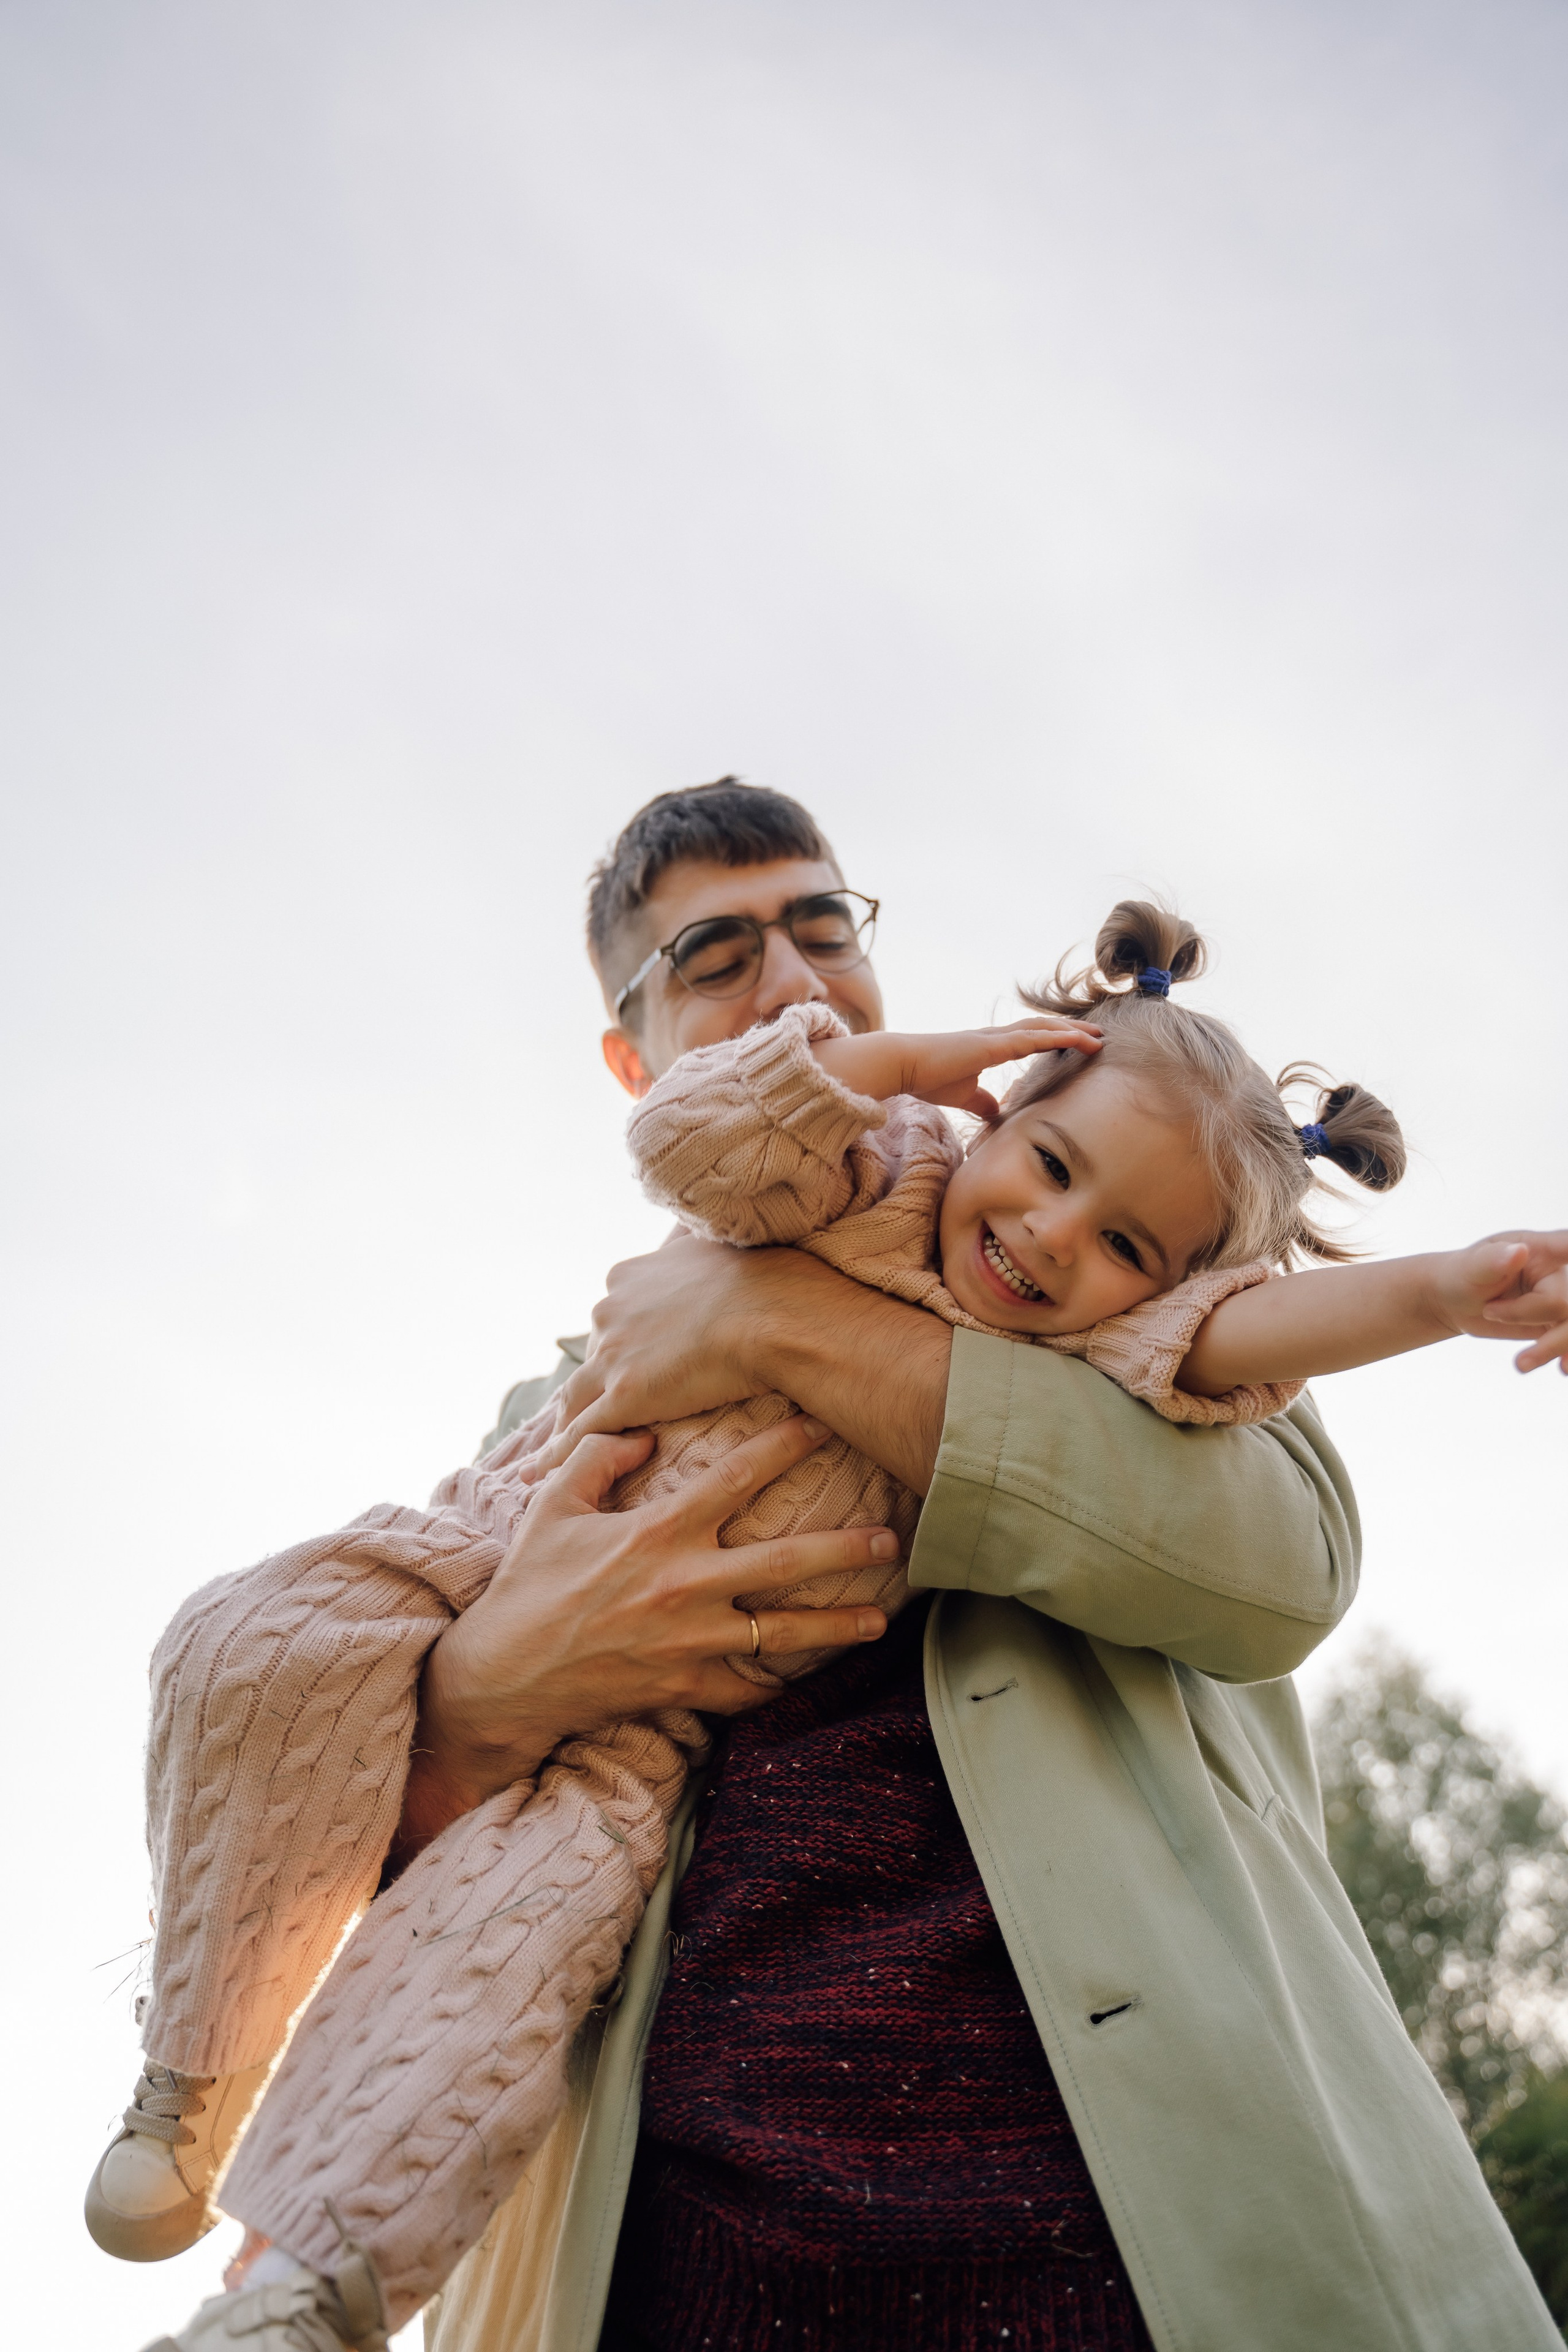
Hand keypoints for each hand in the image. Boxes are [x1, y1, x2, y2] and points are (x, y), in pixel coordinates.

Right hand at [401, 1413, 896, 1849]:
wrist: (505, 1676)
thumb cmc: (530, 1584)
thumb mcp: (554, 1506)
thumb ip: (600, 1459)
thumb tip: (646, 1434)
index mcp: (657, 1533)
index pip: (736, 1479)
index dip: (785, 1446)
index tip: (825, 1424)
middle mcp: (685, 1585)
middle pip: (785, 1562)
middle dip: (844, 1549)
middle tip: (892, 1538)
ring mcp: (690, 1642)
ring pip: (782, 1634)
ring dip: (837, 1626)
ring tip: (880, 1619)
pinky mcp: (685, 1687)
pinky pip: (746, 1689)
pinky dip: (777, 1685)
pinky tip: (811, 1678)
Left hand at [532, 1231, 805, 1476]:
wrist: (775, 1313)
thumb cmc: (763, 1280)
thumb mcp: (718, 1246)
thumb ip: (696, 1247)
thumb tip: (701, 1240)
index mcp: (629, 1276)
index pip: (613, 1315)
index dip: (621, 1339)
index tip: (629, 1356)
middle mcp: (610, 1311)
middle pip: (593, 1353)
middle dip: (600, 1377)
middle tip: (610, 1403)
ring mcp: (612, 1355)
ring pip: (576, 1396)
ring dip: (569, 1420)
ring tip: (561, 1446)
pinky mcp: (625, 1396)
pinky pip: (583, 1432)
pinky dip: (561, 1454)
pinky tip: (546, 1474)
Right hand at [814, 1016, 1102, 1117]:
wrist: (903, 1065)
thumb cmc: (927, 1077)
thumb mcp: (963, 1095)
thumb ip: (982, 1101)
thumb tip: (996, 1115)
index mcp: (991, 1046)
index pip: (1031, 1038)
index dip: (1055, 1039)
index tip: (1078, 1044)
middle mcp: (997, 1037)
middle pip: (1043, 1028)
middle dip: (1071, 1031)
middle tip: (1097, 1035)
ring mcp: (996, 1037)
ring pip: (1044, 1029)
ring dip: (1073, 1031)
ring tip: (1097, 1036)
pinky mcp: (993, 1044)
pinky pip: (1034, 1038)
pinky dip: (1060, 1037)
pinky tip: (1079, 1040)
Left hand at [1432, 1230, 1567, 1371]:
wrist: (1459, 1303)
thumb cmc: (1464, 1275)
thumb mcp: (1472, 1266)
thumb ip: (1493, 1260)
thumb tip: (1519, 1251)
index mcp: (1541, 1249)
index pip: (1566, 1245)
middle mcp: (1558, 1273)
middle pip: (1567, 1303)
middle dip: (1536, 1322)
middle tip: (1491, 1315)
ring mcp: (1563, 1300)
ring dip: (1553, 1347)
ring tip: (1520, 1364)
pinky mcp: (1560, 1324)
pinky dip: (1567, 1355)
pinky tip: (1562, 1368)